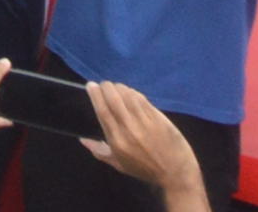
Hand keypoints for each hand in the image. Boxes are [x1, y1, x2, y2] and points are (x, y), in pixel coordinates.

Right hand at [83, 82, 204, 202]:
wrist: (175, 173)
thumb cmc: (145, 170)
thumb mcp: (120, 165)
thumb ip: (100, 152)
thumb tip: (82, 140)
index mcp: (117, 140)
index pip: (102, 110)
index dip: (95, 95)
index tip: (90, 85)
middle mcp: (129, 128)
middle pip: (114, 99)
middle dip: (106, 87)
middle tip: (103, 85)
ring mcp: (145, 121)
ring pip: (128, 95)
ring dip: (120, 87)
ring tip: (116, 87)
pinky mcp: (158, 117)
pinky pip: (142, 99)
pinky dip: (134, 93)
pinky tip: (131, 93)